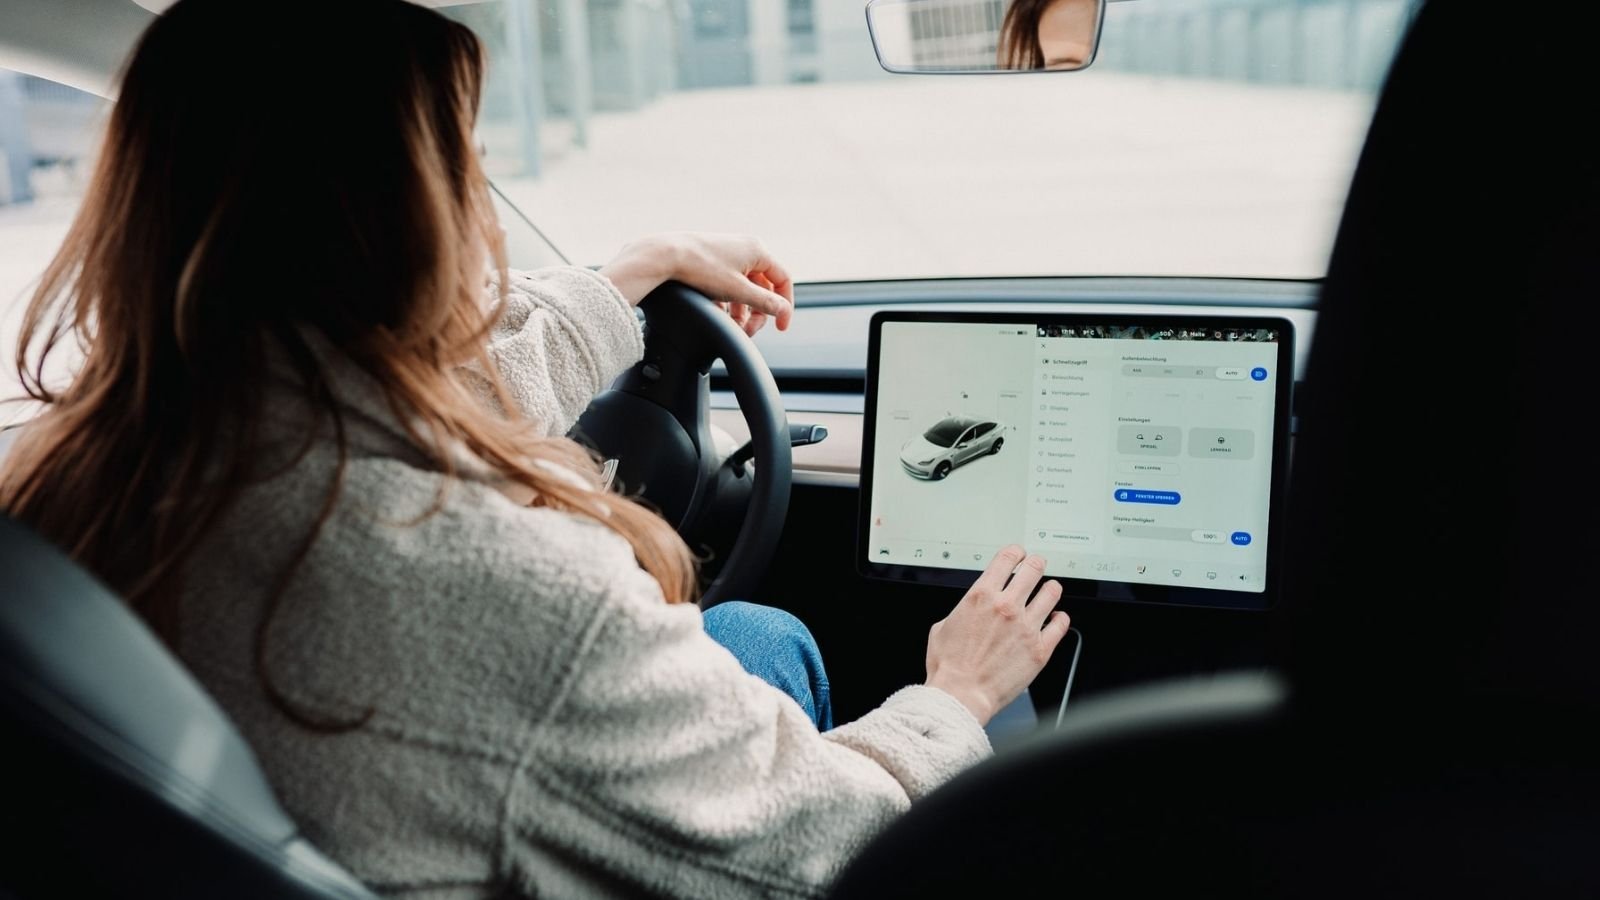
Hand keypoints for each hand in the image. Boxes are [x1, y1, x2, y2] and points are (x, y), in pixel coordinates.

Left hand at [598, 232, 794, 335]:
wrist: (664, 255)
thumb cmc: (700, 268)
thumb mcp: (737, 290)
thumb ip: (764, 302)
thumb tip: (783, 310)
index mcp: (758, 250)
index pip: (783, 280)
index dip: (785, 306)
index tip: (780, 327)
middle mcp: (746, 248)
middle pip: (764, 287)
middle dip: (758, 312)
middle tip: (749, 331)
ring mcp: (729, 253)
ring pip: (746, 287)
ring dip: (742, 310)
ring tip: (733, 327)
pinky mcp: (714, 259)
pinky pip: (730, 283)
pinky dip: (729, 300)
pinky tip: (719, 313)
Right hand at [924, 546, 1070, 724]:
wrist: (961, 695)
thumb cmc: (949, 667)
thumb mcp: (942, 627)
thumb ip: (963, 611)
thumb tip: (970, 609)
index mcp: (981, 596)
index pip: (1007, 558)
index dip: (1016, 552)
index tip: (1018, 555)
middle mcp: (1006, 606)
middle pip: (1033, 568)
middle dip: (1035, 564)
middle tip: (1035, 567)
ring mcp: (1026, 626)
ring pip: (1052, 592)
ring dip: (1050, 589)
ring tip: (1048, 591)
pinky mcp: (1040, 648)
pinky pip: (1061, 623)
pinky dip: (1060, 618)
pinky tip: (1055, 619)